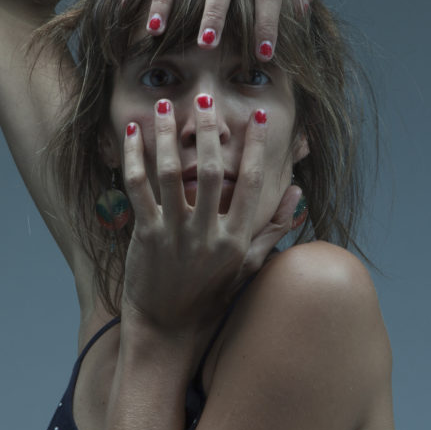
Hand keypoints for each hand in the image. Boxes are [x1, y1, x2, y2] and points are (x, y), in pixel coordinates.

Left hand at [119, 96, 301, 337]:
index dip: (257, 149)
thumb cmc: (211, 297)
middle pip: (211, 172)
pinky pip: (138, 189)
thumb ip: (272, 230)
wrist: (168, 330)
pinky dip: (134, 158)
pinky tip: (134, 133)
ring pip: (171, 174)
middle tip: (208, 99)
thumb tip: (296, 195)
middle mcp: (208, 235)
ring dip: (167, 136)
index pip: (252, 185)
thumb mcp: (248, 267)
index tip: (258, 117)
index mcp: (236, 240)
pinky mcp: (145, 236)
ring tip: (166, 106)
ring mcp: (175, 235)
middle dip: (209, 131)